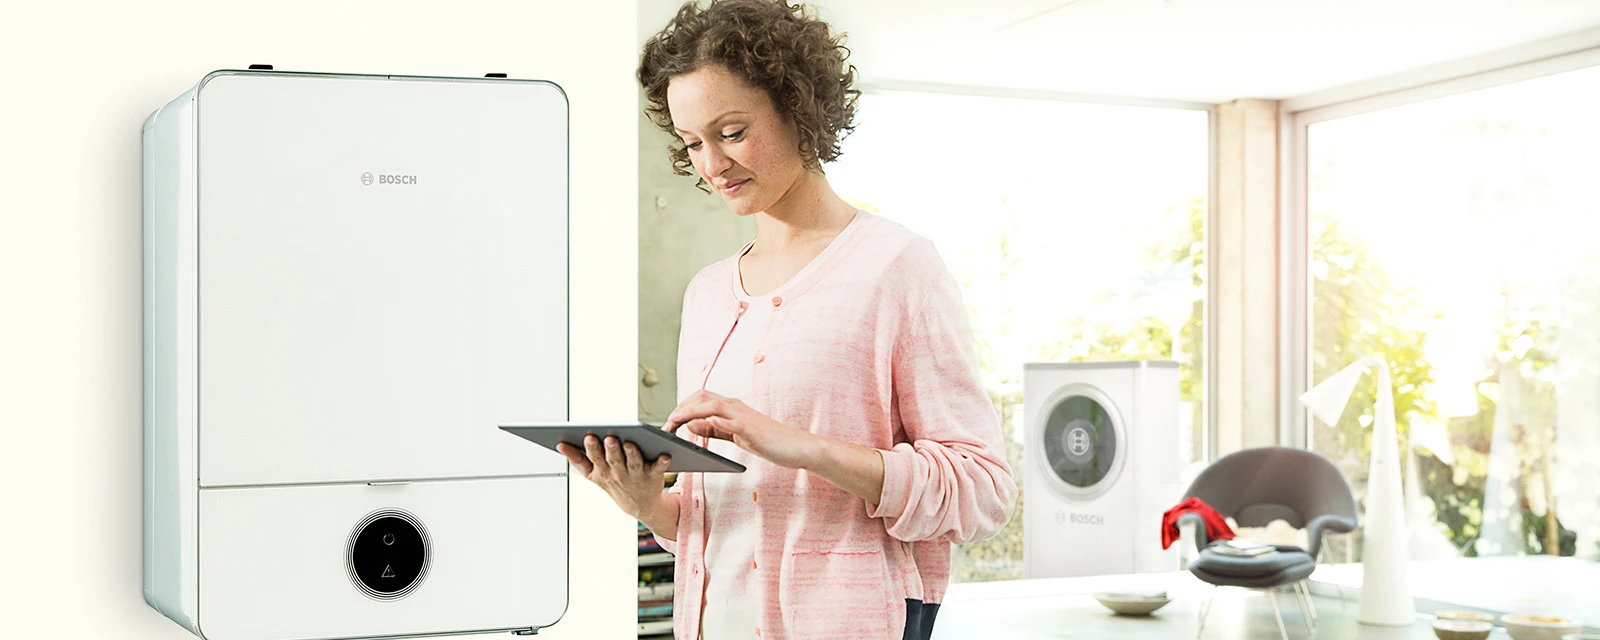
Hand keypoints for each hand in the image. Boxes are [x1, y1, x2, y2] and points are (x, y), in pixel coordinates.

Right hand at [556, 435, 670, 520]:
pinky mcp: (653, 475)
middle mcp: (618, 473)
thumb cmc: (614, 482)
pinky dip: (662, 462)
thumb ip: (577, 459)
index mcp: (601, 471)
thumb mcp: (592, 474)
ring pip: (633, 462)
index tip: (586, 437)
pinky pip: (658, 468)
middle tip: (607, 437)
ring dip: (632, 453)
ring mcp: (636, 475)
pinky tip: (665, 454)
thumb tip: (560, 445)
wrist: (639, 505)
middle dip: (609, 449)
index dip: (589, 449)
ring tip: (630, 442)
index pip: (593, 459)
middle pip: (612, 459)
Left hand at [665, 390, 819, 468]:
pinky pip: (732, 421)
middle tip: (666, 424)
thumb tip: (690, 424)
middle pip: (702, 396)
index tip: (669, 420)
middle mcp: (735, 406)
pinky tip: (704, 422)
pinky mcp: (751, 429)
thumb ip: (714, 429)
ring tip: (674, 421)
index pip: (700, 398)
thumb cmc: (767, 441)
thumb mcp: (735, 434)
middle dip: (680, 408)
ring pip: (712, 405)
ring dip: (690, 412)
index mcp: (731, 407)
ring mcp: (743, 416)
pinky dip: (717, 420)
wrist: (795, 446)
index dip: (682, 406)